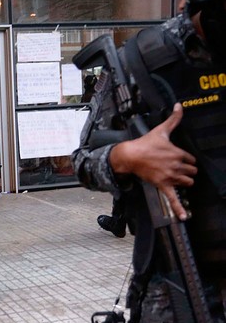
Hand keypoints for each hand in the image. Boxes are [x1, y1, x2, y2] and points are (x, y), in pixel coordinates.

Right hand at [110, 103, 196, 219]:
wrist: (129, 155)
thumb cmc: (145, 143)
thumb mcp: (161, 130)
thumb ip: (174, 119)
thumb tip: (180, 105)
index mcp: (178, 153)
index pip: (191, 159)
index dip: (186, 158)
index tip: (179, 157)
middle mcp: (176, 166)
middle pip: (192, 171)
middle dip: (187, 170)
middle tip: (177, 167)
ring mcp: (170, 177)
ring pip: (187, 182)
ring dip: (185, 180)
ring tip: (178, 178)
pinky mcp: (163, 185)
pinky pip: (173, 199)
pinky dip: (179, 209)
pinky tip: (185, 217)